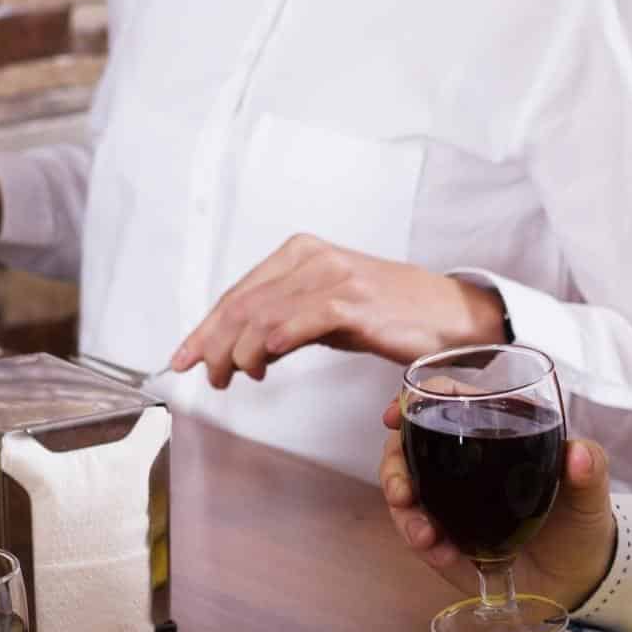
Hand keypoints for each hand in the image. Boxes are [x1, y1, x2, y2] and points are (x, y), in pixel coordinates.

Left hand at [170, 235, 506, 388]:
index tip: (183, 357)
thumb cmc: (387, 314)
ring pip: (262, 315)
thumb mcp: (326, 311)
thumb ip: (283, 321)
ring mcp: (332, 277)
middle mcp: (311, 258)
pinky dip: (272, 343)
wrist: (449, 315)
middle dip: (213, 344)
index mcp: (299, 253)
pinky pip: (299, 322)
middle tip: (204, 375)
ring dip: (238, 353)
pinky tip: (261, 363)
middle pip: (242, 304)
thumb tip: (242, 348)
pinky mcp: (352, 302)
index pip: (239, 293)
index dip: (205, 329)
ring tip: (234, 378)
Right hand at [379, 401, 619, 609]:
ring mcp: (449, 504)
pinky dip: (423, 544)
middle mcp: (463, 465)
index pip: (445, 405)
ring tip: (423, 534)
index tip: (395, 415)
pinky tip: (441, 553)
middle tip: (401, 491)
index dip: (413, 404)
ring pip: (405, 495)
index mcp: (492, 434)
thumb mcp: (591, 492)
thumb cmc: (580, 520)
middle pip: (407, 450)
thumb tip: (579, 455)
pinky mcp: (446, 542)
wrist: (577, 578)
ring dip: (404, 512)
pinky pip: (420, 537)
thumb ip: (590, 469)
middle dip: (393, 467)